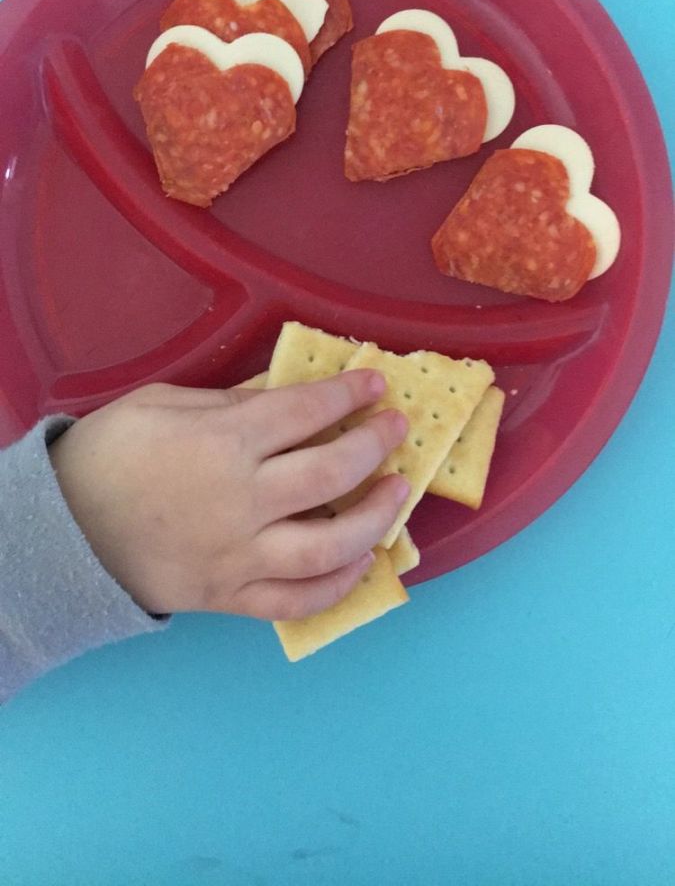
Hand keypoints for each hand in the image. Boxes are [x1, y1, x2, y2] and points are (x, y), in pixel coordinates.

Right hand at [49, 374, 408, 620]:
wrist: (61, 530)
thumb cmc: (110, 454)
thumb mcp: (164, 403)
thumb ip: (233, 401)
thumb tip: (288, 393)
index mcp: (223, 442)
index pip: (306, 412)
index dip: (349, 394)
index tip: (375, 384)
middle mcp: (241, 500)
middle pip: (331, 474)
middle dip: (374, 445)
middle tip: (396, 428)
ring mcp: (239, 555)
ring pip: (329, 546)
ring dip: (376, 518)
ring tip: (397, 494)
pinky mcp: (229, 597)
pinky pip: (296, 600)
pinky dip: (337, 586)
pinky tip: (363, 561)